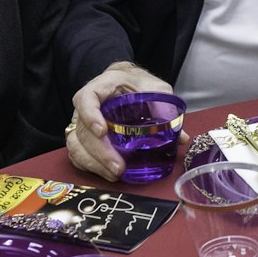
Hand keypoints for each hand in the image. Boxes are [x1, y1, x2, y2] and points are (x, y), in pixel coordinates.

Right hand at [67, 62, 175, 181]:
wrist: (127, 82)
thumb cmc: (138, 84)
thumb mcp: (154, 87)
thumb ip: (165, 107)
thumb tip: (181, 137)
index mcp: (101, 87)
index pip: (85, 99)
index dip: (90, 115)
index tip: (102, 131)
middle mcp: (86, 106)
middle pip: (82, 130)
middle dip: (100, 152)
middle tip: (118, 167)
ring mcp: (82, 123)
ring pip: (76, 145)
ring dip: (94, 163)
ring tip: (116, 174)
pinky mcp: (83, 137)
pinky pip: (78, 154)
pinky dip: (91, 167)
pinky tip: (108, 174)